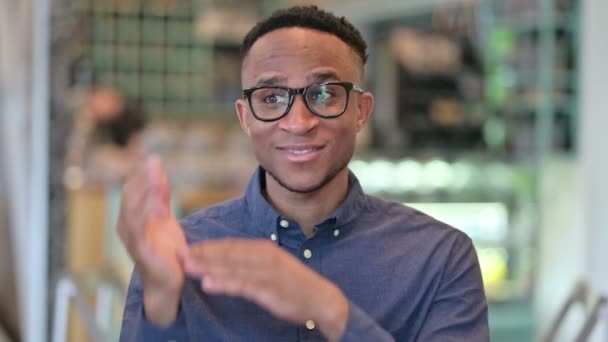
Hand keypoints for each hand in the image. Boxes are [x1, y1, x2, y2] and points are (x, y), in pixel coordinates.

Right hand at [117, 155, 186, 325]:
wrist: (167, 282)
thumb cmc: (165, 251)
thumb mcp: (165, 220)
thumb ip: (161, 199)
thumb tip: (159, 172)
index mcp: (129, 217)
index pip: (131, 189)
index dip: (143, 174)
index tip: (156, 160)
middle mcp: (125, 226)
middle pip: (129, 195)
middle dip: (142, 176)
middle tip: (155, 160)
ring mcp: (131, 239)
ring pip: (132, 209)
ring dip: (144, 191)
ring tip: (156, 176)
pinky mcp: (141, 251)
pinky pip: (139, 229)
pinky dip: (146, 215)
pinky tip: (156, 204)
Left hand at [183, 239, 348, 340]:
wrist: (321, 298)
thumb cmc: (293, 284)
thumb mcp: (271, 267)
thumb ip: (249, 262)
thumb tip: (224, 261)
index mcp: (263, 249)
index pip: (230, 245)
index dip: (207, 247)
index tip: (185, 248)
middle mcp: (264, 256)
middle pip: (227, 254)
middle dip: (202, 254)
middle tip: (178, 255)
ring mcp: (267, 273)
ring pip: (232, 268)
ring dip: (208, 267)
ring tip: (187, 267)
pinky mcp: (270, 289)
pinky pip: (243, 285)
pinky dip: (225, 283)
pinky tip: (209, 284)